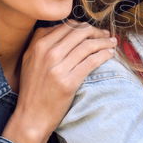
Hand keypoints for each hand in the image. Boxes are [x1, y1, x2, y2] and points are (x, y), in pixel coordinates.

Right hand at [3, 22, 115, 142]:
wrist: (31, 116)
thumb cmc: (33, 90)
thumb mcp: (30, 61)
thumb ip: (43, 44)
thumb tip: (66, 28)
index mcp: (38, 45)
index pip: (67, 26)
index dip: (84, 26)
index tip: (93, 30)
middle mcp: (47, 53)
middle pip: (79, 33)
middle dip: (96, 32)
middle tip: (106, 35)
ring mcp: (57, 68)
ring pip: (88, 46)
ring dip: (104, 42)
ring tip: (112, 43)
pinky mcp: (68, 82)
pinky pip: (91, 61)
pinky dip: (104, 55)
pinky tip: (109, 54)